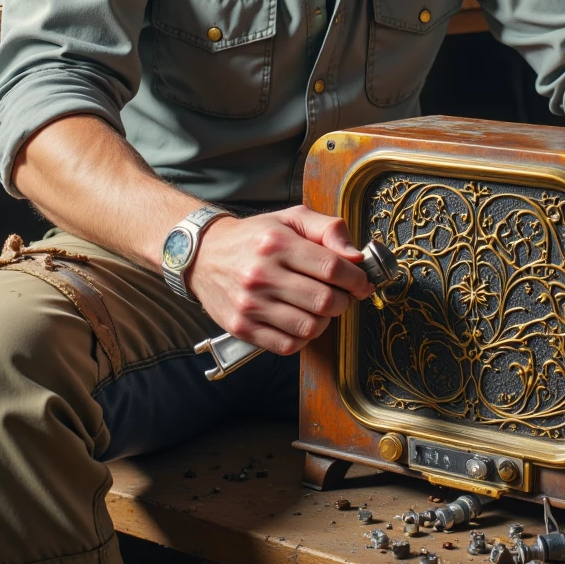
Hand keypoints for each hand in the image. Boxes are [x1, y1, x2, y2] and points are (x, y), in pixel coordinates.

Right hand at [188, 206, 371, 355]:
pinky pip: (289, 345)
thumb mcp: (291, 218)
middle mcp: (261, 274)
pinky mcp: (242, 328)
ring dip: (325, 320)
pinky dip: (303, 337)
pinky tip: (300, 320)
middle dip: (343, 300)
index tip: (361, 282)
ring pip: (310, 327)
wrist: (203, 255)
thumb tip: (356, 257)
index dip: (356, 278)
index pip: (332, 267)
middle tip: (341, 294)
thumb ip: (329, 229)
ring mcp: (249, 305)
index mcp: (276, 242)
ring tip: (319, 307)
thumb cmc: (254, 237)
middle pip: (325, 301)